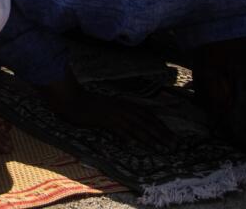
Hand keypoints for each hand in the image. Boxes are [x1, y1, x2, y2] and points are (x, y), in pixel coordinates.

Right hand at [41, 80, 173, 147]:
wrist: (70, 98)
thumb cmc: (86, 102)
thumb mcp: (105, 105)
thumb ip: (117, 111)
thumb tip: (128, 121)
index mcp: (122, 103)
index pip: (145, 113)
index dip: (158, 123)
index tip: (169, 132)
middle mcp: (122, 108)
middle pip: (146, 120)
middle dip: (161, 131)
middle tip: (174, 142)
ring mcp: (115, 114)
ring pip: (139, 127)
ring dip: (153, 137)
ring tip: (164, 146)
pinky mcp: (107, 121)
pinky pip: (124, 131)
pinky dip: (134, 138)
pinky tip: (141, 146)